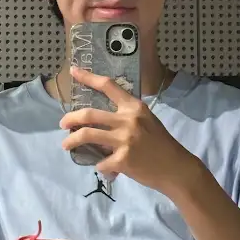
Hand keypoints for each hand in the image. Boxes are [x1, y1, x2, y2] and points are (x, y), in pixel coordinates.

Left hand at [60, 66, 197, 195]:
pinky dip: (99, 165)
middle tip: (62, 123)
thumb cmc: (160, 143)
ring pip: (87, 135)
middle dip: (71, 118)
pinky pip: (100, 162)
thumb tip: (98, 119)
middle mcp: (128, 120)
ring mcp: (125, 140)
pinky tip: (102, 166)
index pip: (107, 86)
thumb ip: (124, 115)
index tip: (73, 70)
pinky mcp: (123, 160)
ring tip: (65, 144)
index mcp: (134, 107)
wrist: (177, 169)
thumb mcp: (146, 119)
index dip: (88, 77)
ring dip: (72, 140)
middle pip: (89, 114)